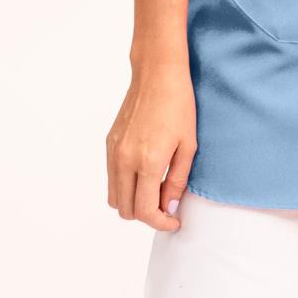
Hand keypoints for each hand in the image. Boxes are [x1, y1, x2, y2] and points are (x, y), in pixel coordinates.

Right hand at [106, 58, 196, 229]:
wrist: (157, 74)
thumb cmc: (179, 106)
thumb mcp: (188, 145)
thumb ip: (177, 181)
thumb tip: (168, 208)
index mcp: (148, 161)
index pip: (145, 211)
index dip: (161, 223)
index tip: (174, 221)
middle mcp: (125, 159)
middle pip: (125, 210)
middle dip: (146, 215)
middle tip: (165, 205)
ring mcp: (113, 151)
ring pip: (113, 197)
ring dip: (132, 202)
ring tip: (154, 189)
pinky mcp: (109, 143)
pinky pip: (111, 177)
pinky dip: (124, 185)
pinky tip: (144, 173)